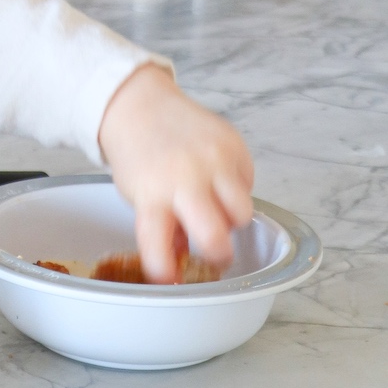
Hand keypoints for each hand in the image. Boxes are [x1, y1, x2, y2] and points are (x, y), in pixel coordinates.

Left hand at [98, 64, 253, 282]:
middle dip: (219, 255)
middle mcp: (185, 178)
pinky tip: (217, 180)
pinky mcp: (234, 146)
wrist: (140, 105)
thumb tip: (185, 262)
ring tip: (214, 209)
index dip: (165, 273)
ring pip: (243, 214)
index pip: (158, 247)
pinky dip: (235, 190)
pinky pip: (248, 184)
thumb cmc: (139, 155)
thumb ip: (163, 227)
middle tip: (214, 253)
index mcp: (151, 195)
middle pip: (216, 238)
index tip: (172, 281)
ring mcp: (214, 160)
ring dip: (232, 221)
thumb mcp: (138, 195)